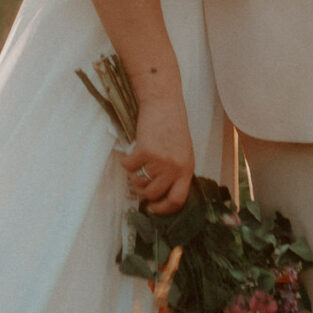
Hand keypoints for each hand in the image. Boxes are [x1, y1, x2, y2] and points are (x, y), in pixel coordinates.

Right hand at [116, 95, 193, 216]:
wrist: (164, 103)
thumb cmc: (173, 126)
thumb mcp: (182, 152)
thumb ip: (176, 171)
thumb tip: (158, 192)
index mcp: (187, 169)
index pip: (177, 200)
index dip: (163, 209)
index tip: (153, 208)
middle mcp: (175, 168)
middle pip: (153, 193)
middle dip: (142, 191)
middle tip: (138, 182)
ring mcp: (160, 160)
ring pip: (139, 181)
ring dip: (133, 175)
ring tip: (135, 164)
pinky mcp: (145, 151)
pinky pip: (129, 167)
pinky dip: (125, 162)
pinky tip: (128, 155)